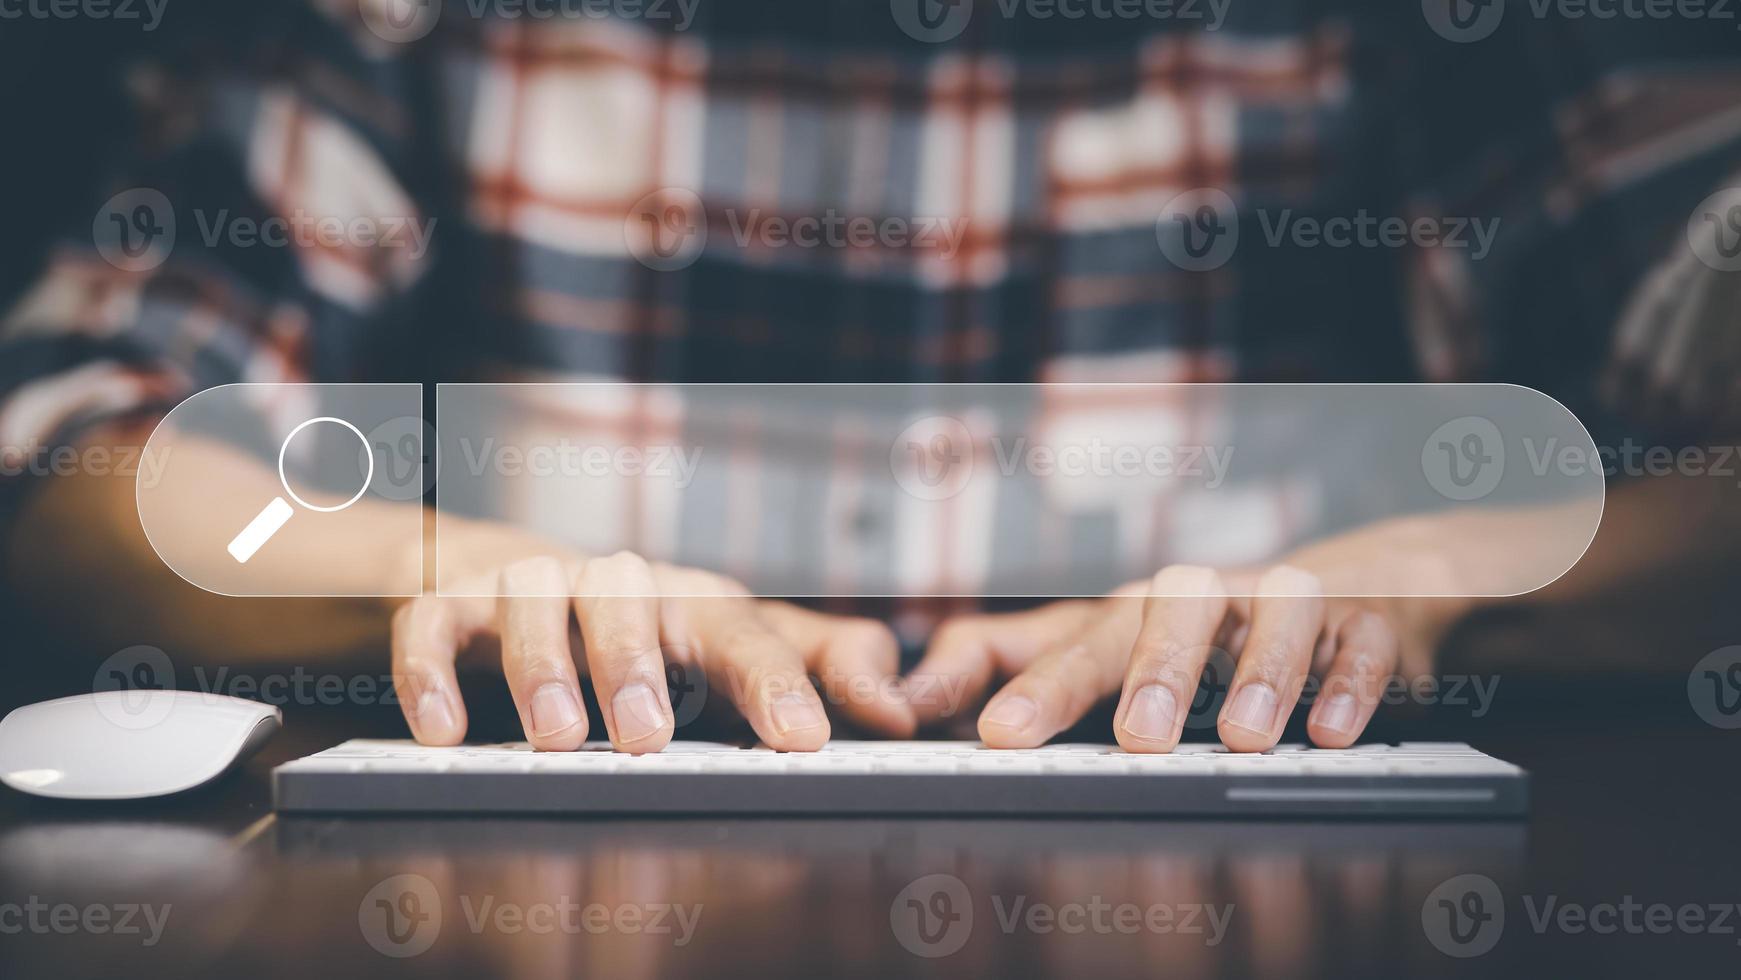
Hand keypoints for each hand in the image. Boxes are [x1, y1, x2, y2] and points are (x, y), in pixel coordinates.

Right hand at [391, 526, 914, 752]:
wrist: (511, 578)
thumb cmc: (645, 630)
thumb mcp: (731, 647)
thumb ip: (817, 669)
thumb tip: (900, 706)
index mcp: (691, 601)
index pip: (742, 631)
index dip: (777, 682)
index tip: (804, 740)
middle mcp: (613, 581)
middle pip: (627, 602)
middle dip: (637, 666)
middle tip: (649, 738)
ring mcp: (527, 585)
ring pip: (532, 606)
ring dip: (541, 667)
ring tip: (557, 737)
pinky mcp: (450, 599)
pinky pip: (433, 626)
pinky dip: (432, 675)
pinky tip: (444, 734)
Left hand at [909, 520, 1470, 751]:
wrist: (1351, 587)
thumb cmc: (1202, 631)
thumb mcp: (1108, 643)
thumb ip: (1015, 665)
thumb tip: (918, 696)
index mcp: (1134, 612)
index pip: (1076, 641)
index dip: (1038, 687)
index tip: (999, 736)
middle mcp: (1204, 597)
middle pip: (1172, 613)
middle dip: (1152, 672)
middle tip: (1136, 739)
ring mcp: (1285, 601)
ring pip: (1274, 612)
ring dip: (1258, 672)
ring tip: (1241, 737)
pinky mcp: (1364, 618)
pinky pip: (1359, 641)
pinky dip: (1346, 681)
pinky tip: (1327, 731)